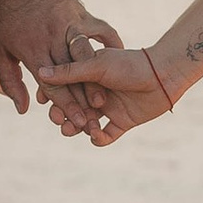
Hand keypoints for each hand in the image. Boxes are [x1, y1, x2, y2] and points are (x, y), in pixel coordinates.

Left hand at [0, 0, 123, 116]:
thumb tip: (24, 108)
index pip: (53, 84)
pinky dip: (112, 44)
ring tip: (106, 100)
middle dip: (84, 102)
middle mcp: (54, 38)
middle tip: (94, 121)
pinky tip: (118, 57)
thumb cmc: (7, 14)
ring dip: (98, 80)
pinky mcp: (83, 14)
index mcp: (33, 49)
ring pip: (88, 58)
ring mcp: (71, 25)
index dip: (66, 106)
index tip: (78, 124)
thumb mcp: (0, 48)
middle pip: (73, 76)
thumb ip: (11, 80)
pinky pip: (103, 31)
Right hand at [38, 44, 176, 147]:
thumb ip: (69, 72)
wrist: (163, 74)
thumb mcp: (96, 65)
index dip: (53, 96)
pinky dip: (99, 138)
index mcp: (88, 75)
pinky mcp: (122, 122)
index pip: (64, 87)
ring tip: (70, 131)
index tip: (42, 102)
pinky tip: (95, 136)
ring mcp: (109, 108)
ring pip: (86, 123)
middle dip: (63, 115)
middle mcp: (96, 92)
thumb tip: (40, 73)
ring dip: (78, 128)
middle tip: (57, 121)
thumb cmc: (129, 64)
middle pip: (72, 107)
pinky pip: (106, 135)